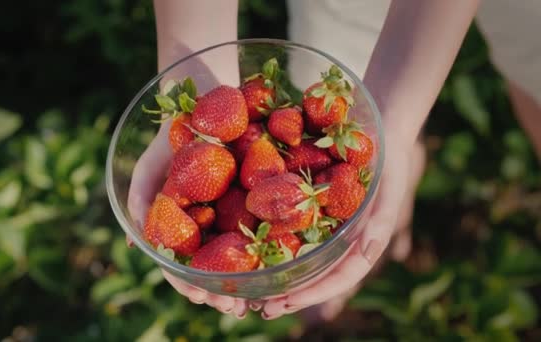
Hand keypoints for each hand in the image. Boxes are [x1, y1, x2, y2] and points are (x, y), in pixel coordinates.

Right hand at [125, 48, 247, 317]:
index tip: (202, 296)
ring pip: (243, 257)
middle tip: (238, 308)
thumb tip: (140, 243)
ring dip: (251, 281)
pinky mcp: (261, 199)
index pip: (184, 266)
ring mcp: (235, 215)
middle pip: (216, 269)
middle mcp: (209, 228)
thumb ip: (141, 200)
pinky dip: (274, 246)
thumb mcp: (151, 167)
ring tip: (261, 298)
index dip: (191, 284)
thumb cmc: (172, 138)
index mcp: (183, 229)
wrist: (207, 101)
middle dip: (225, 293)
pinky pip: (270, 226)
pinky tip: (285, 260)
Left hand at [260, 131, 425, 319]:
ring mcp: (324, 225)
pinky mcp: (308, 207)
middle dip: (291, 294)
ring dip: (279, 277)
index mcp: (362, 242)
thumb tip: (368, 254)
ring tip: (252, 292)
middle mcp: (341, 240)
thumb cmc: (388, 158)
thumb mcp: (390, 186)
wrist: (376, 124)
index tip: (288, 302)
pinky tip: (249, 250)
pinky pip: (289, 228)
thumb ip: (381, 221)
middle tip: (262, 307)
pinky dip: (271, 243)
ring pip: (301, 258)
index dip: (315, 292)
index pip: (339, 277)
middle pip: (316, 275)